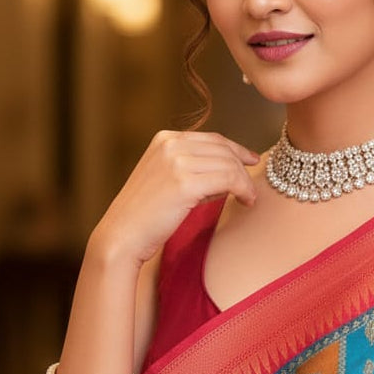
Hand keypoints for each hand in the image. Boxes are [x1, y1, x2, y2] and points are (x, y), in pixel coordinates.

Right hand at [90, 130, 258, 266]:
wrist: (122, 235)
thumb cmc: (145, 214)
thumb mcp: (165, 178)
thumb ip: (191, 167)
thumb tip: (229, 168)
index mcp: (164, 139)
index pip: (212, 138)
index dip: (237, 149)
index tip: (251, 160)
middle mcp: (170, 144)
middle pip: (223, 149)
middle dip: (243, 167)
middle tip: (251, 187)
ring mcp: (177, 162)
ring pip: (229, 165)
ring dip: (245, 182)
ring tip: (247, 198)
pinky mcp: (185, 183)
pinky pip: (229, 180)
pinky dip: (243, 190)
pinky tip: (245, 201)